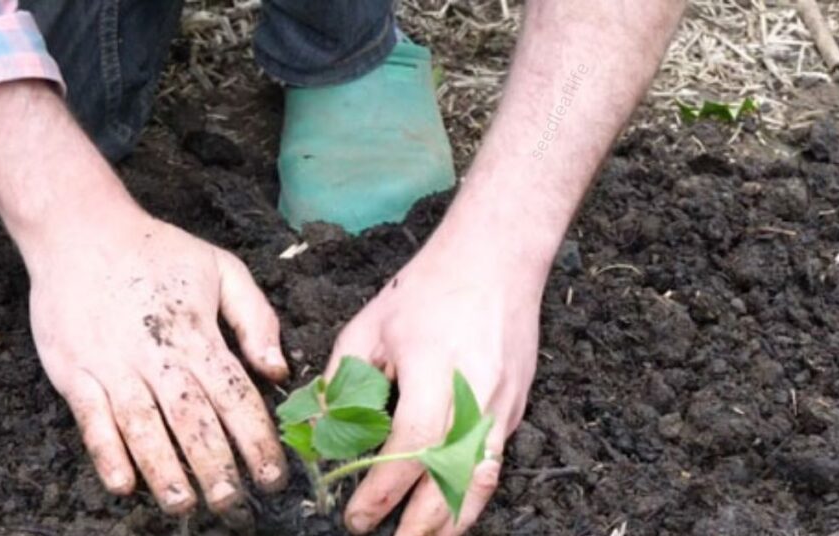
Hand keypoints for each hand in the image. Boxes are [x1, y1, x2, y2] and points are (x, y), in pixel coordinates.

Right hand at [27, 212, 288, 513]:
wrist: (81, 231)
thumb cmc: (157, 251)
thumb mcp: (222, 269)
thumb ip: (255, 320)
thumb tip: (278, 371)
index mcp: (198, 334)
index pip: (235, 396)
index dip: (256, 439)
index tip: (273, 474)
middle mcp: (157, 355)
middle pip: (192, 420)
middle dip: (215, 466)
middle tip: (232, 504)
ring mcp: (112, 365)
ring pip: (143, 427)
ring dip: (164, 470)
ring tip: (183, 504)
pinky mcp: (74, 372)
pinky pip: (91, 420)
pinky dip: (107, 453)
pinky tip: (123, 485)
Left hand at [325, 225, 543, 534]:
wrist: (496, 260)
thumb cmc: (429, 287)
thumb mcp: (370, 326)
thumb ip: (343, 381)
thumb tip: (321, 433)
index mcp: (434, 369)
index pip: (410, 447)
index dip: (382, 490)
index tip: (356, 516)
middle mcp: (475, 393)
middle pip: (451, 477)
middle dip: (419, 522)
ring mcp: (502, 403)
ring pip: (482, 481)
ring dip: (453, 521)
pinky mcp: (516, 407)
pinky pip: (494, 464)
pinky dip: (473, 495)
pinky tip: (450, 510)